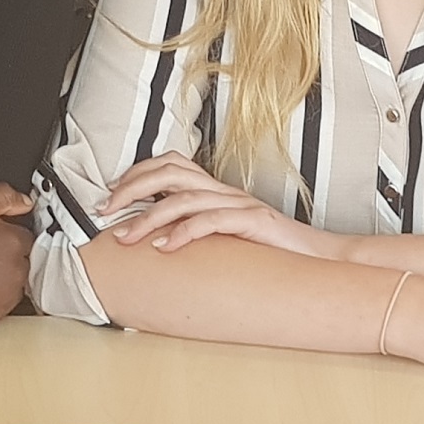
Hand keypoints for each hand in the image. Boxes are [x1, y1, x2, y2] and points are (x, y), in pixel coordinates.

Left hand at [98, 154, 345, 261]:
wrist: (319, 258)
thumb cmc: (271, 252)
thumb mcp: (227, 238)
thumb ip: (198, 231)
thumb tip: (157, 241)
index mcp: (216, 190)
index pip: (170, 165)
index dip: (136, 175)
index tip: (110, 196)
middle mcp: (224, 191)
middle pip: (169, 173)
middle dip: (130, 189)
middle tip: (104, 212)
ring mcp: (239, 205)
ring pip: (183, 199)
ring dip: (148, 218)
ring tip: (126, 238)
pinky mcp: (253, 223)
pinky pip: (212, 221)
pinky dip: (183, 233)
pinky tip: (165, 248)